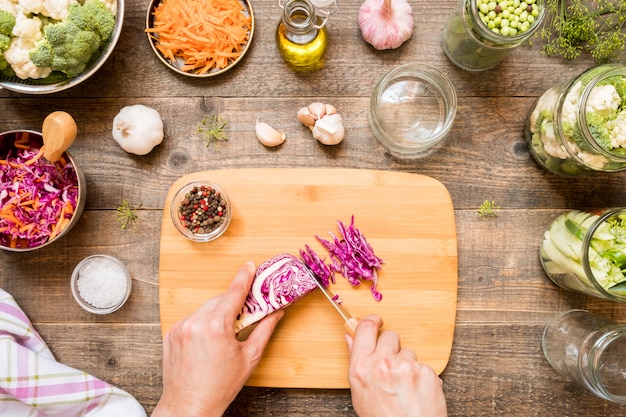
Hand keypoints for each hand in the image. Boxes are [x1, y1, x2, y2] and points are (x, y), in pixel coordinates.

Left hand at [152, 262, 283, 416]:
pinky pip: (192, 319)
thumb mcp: (249, 357)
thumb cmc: (219, 387)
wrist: (189, 406)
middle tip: (245, 310)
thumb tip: (275, 314)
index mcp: (217, 326)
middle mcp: (196, 323)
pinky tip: (209, 339)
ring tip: (225, 332)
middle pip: (220, 300)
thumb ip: (264, 330)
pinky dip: (202, 323)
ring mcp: (181, 328)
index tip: (249, 266)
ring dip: (217, 313)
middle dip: (233, 303)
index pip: (234, 293)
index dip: (244, 277)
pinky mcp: (172, 334)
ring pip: (205, 309)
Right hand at [346, 315, 447, 416]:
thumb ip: (356, 360)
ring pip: (408, 352)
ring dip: (407, 365)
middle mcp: (383, 363)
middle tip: (392, 366)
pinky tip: (417, 393)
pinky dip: (422, 377)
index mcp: (362, 367)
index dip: (372, 321)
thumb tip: (349, 336)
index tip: (377, 321)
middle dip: (392, 347)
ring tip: (405, 388)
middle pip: (390, 336)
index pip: (365, 328)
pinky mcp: (427, 373)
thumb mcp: (360, 391)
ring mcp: (407, 366)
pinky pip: (424, 366)